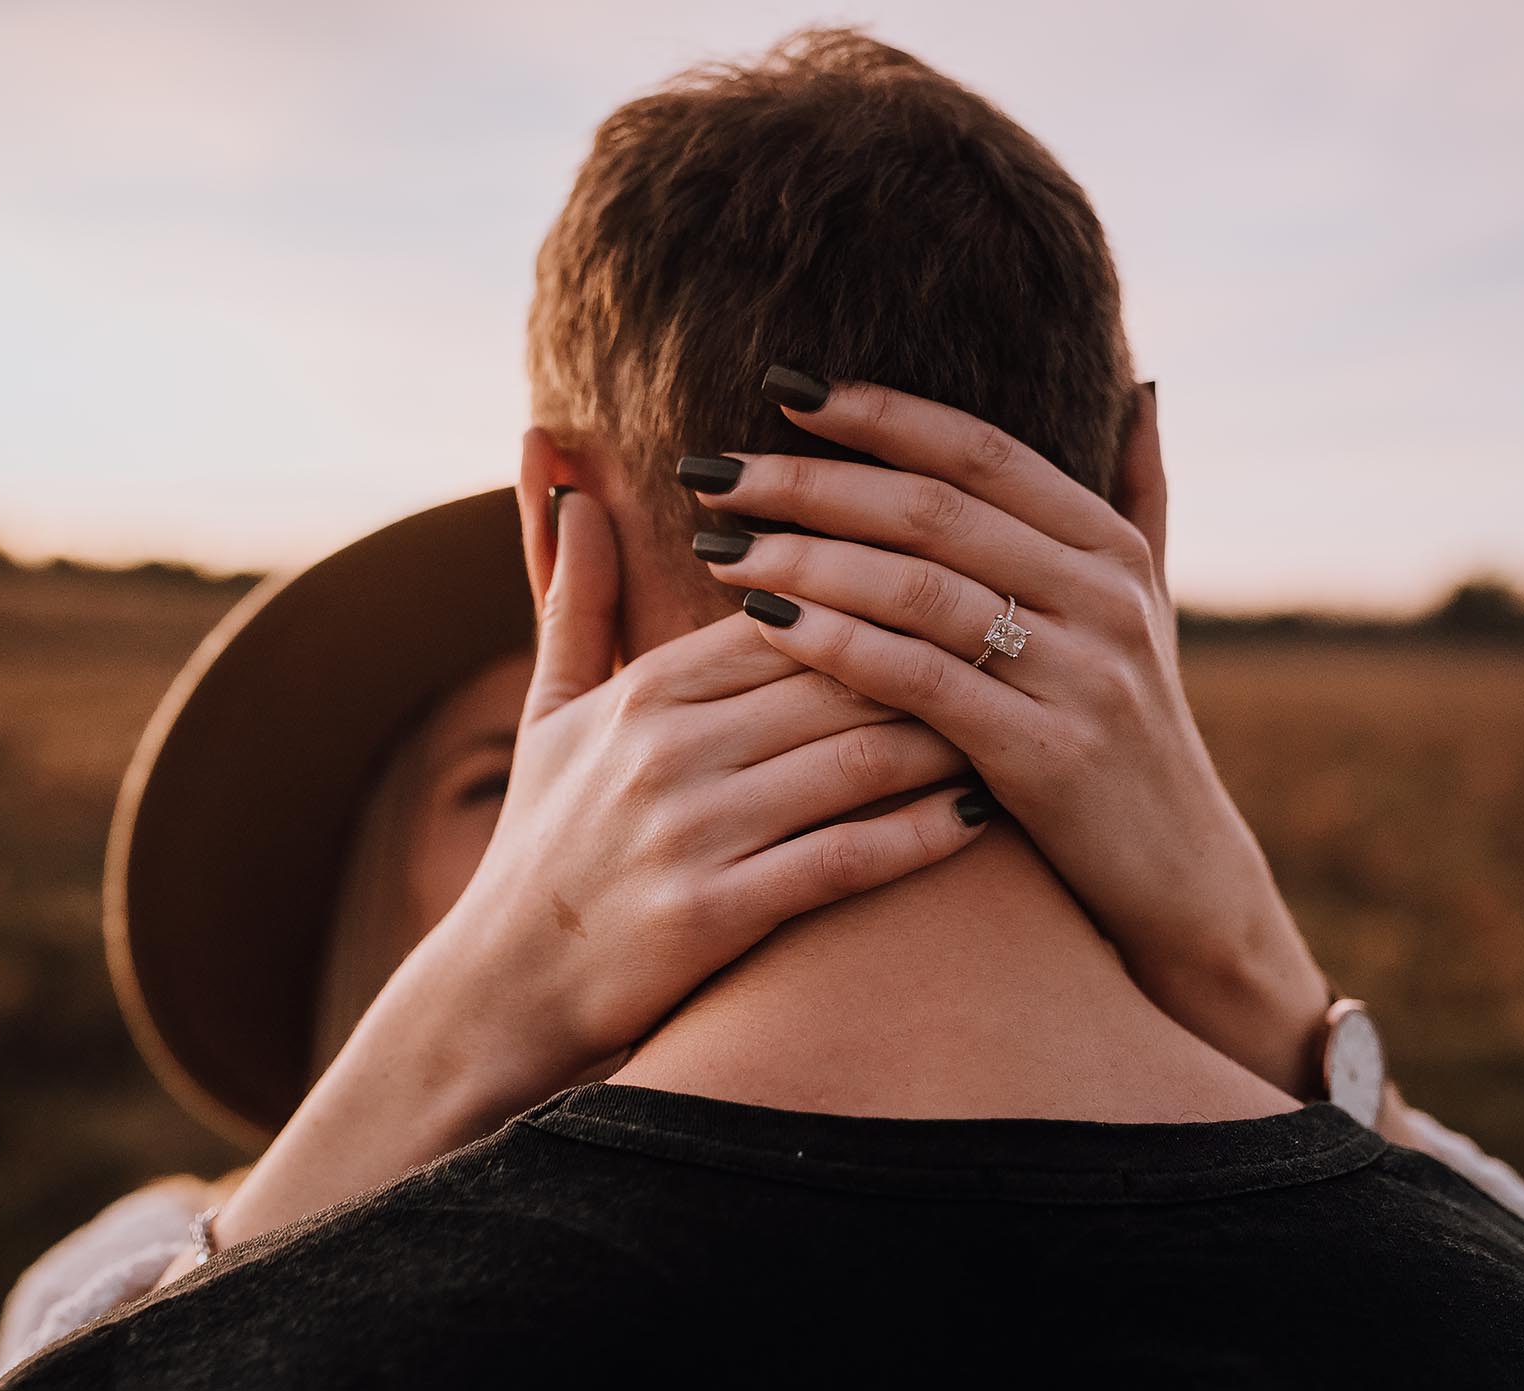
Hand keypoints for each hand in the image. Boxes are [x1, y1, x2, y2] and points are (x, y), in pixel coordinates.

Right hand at [429, 480, 991, 1087]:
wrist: (500, 990)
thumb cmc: (541, 843)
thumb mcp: (547, 711)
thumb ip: (572, 594)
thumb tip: (567, 477)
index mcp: (643, 691)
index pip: (789, 613)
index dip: (878, 591)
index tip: (962, 579)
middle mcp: (667, 750)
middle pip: (839, 674)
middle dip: (936, 653)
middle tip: (1023, 638)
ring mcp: (690, 832)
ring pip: (856, 759)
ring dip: (950, 736)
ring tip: (1019, 717)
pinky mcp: (712, 914)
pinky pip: (843, 860)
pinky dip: (920, 835)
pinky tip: (983, 816)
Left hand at [686, 377, 1331, 1095]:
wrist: (1181, 877)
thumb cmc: (1134, 732)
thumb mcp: (1151, 608)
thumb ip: (1142, 496)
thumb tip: (1142, 385)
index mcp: (1112, 548)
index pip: (979, 452)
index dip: (880, 415)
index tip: (784, 391)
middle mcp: (1104, 596)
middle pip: (932, 512)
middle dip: (810, 484)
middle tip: (711, 472)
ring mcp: (1081, 675)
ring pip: (919, 591)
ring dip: (806, 560)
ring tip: (717, 548)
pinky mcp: (1049, 754)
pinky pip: (920, 681)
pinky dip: (837, 644)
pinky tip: (764, 623)